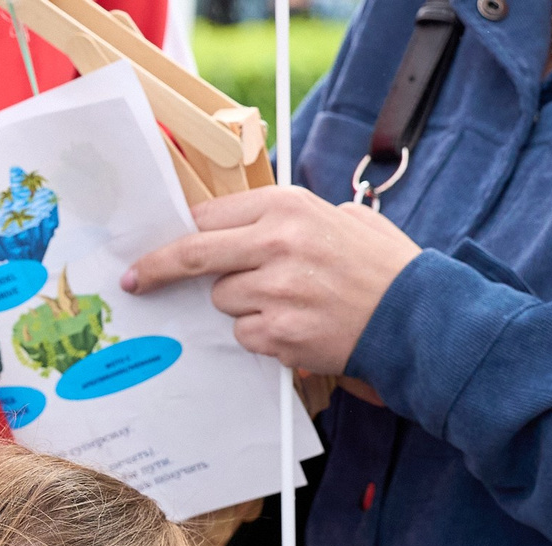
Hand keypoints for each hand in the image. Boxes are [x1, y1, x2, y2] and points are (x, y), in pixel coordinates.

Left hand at [122, 186, 420, 375]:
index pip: (207, 217)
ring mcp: (276, 289)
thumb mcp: (336, 219)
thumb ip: (283, 220)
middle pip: (193, 255)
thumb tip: (228, 229)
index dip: (176, 236)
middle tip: (134, 281)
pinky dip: (262, 334)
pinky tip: (297, 326)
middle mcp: (277, 243)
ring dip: (242, 305)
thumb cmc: (377, 265)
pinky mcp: (278, 331)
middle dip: (156, 270)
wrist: (417, 316)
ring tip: (291, 301)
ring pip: (221, 300)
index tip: (150, 250)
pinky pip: (244, 333)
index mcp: (289, 206)